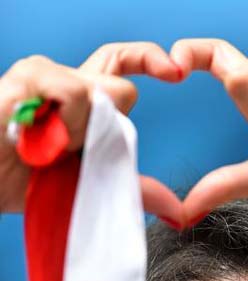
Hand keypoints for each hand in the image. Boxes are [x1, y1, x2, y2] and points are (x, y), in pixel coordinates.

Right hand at [0, 42, 184, 221]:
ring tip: (51, 149)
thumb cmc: (30, 185)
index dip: (150, 60)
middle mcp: (63, 82)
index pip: (120, 63)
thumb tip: (175, 211)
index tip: (177, 72)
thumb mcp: (91, 186)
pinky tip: (43, 138)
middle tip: (76, 153)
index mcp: (79, 102)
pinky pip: (76, 92)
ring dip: (86, 133)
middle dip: (111, 129)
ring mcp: (45, 75)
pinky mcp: (29, 77)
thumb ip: (131, 186)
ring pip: (102, 93)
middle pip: (122, 87)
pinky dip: (70, 122)